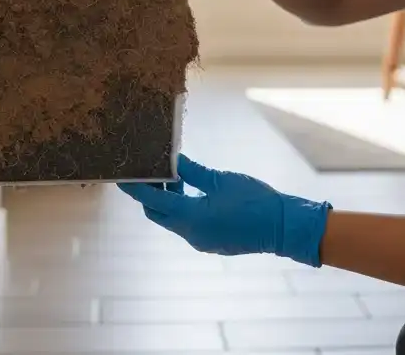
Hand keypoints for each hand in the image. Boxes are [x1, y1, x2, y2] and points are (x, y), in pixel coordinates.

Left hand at [117, 154, 331, 266]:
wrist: (283, 227)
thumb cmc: (254, 200)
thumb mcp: (221, 180)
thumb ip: (192, 172)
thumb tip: (172, 162)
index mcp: (191, 218)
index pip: (153, 202)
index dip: (136, 188)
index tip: (121, 177)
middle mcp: (191, 234)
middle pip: (157, 214)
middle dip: (150, 194)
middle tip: (150, 171)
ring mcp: (201, 242)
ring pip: (172, 221)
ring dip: (168, 201)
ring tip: (173, 177)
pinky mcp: (211, 242)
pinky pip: (186, 226)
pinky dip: (181, 209)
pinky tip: (189, 192)